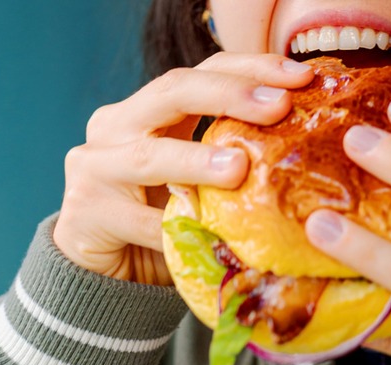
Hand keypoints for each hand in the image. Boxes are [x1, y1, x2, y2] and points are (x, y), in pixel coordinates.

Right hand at [54, 53, 313, 283]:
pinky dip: (176, 230)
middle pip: (172, 91)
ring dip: (196, 160)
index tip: (301, 75)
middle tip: (278, 106)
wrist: (107, 270)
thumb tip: (304, 143)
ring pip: (149, 154)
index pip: (202, 72)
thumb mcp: (198, 178)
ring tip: (238, 167)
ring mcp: (94, 166)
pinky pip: (140, 222)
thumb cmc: (162, 217)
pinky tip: (210, 237)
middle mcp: (116, 124)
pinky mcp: (86, 212)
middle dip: (229, 95)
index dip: (252, 68)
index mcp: (148, 108)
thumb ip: (230, 155)